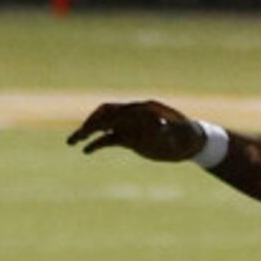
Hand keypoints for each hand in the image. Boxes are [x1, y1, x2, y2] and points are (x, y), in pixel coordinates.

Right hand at [67, 100, 208, 162]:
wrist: (190, 143)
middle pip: (105, 115)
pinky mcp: (128, 138)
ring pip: (103, 126)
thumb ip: (168, 131)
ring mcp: (130, 126)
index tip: (94, 129)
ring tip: (71, 142)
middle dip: (89, 124)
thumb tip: (161, 127)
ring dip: (87, 132)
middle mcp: (133, 115)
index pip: (119, 110)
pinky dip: (97, 143)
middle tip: (77, 135)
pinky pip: (109, 139)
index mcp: (143, 110)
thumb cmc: (186, 136)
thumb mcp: (179, 135)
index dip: (106, 119)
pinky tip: (86, 151)